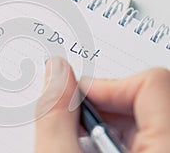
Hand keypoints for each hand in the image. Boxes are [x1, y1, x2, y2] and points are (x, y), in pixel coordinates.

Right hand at [35, 57, 169, 152]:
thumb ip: (56, 116)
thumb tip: (56, 71)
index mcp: (166, 147)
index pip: (152, 84)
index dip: (107, 86)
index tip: (77, 100)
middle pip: (146, 98)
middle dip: (102, 106)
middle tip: (74, 128)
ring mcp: (165, 149)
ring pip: (143, 115)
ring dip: (105, 124)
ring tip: (81, 147)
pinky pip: (144, 132)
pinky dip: (113, 136)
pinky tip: (93, 152)